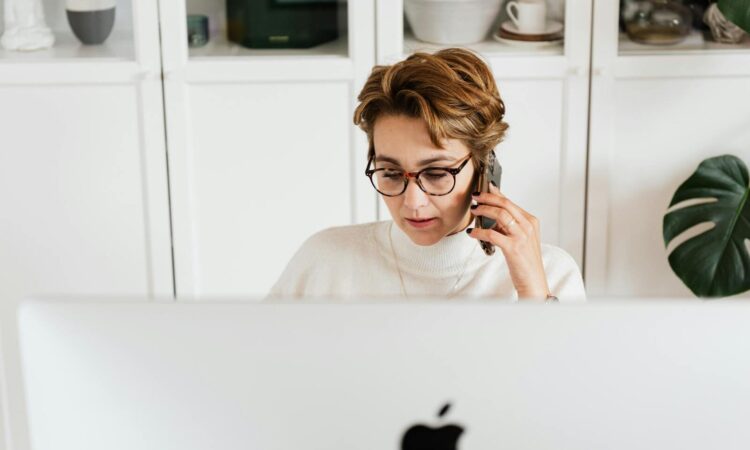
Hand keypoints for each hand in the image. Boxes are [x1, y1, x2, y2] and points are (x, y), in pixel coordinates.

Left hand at [466, 183, 549, 299]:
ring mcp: (522, 236)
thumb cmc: (525, 260)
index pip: (510, 202)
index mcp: (531, 221)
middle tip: (474, 197)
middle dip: (487, 198)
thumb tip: (491, 212)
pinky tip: (471, 232)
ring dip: (483, 210)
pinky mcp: (513, 247)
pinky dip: (479, 231)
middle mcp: (528, 226)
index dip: (495, 194)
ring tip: (473, 211)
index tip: (484, 189)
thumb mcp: (520, 237)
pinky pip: (492, 234)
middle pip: (505, 204)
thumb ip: (508, 225)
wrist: (533, 281)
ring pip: (499, 215)